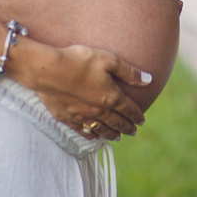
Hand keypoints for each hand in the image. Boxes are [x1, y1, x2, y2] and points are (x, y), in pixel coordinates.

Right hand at [22, 42, 151, 141]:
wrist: (48, 70)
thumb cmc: (79, 60)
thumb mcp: (109, 60)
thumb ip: (129, 72)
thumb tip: (148, 80)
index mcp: (111, 96)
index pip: (128, 109)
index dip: (136, 115)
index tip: (142, 120)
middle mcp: (98, 110)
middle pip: (116, 122)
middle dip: (126, 127)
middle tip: (133, 131)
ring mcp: (82, 116)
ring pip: (101, 129)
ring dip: (111, 134)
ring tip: (117, 137)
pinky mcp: (66, 117)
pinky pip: (82, 130)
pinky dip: (90, 135)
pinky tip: (93, 137)